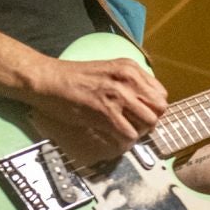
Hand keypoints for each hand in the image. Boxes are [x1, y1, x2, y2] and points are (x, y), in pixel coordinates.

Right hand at [26, 55, 167, 163]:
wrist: (49, 80)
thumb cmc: (74, 77)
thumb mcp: (108, 70)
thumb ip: (128, 82)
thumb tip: (144, 102)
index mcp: (130, 68)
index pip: (161, 94)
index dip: (153, 107)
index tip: (141, 113)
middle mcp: (128, 80)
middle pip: (159, 109)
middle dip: (149, 120)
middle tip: (134, 125)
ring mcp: (118, 96)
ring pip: (149, 123)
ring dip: (139, 131)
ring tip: (124, 131)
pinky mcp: (106, 113)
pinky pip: (130, 134)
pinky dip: (125, 141)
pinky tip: (114, 137)